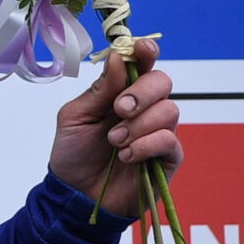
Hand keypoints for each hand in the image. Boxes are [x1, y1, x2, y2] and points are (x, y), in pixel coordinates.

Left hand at [47, 38, 181, 216]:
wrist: (75, 195)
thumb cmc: (73, 154)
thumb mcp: (75, 117)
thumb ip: (99, 90)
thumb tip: (119, 58)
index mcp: (120, 93)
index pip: (143, 65)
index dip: (146, 52)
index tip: (143, 48)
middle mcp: (144, 109)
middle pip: (162, 82)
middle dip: (141, 92)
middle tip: (119, 109)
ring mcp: (158, 132)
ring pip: (169, 110)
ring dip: (138, 125)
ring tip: (114, 141)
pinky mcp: (168, 157)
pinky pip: (170, 140)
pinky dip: (146, 145)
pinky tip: (126, 156)